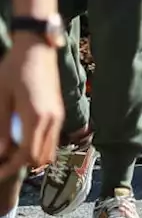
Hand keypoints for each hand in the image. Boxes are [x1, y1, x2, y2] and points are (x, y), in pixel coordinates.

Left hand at [0, 39, 63, 179]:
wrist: (37, 48)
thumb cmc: (15, 69)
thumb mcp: (1, 97)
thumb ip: (1, 127)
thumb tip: (0, 153)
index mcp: (37, 117)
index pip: (27, 156)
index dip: (10, 169)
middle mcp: (53, 119)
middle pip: (41, 158)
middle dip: (20, 165)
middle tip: (1, 164)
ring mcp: (58, 115)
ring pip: (49, 149)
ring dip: (30, 156)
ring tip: (9, 152)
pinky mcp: (58, 110)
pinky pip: (51, 138)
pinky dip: (37, 145)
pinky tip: (21, 138)